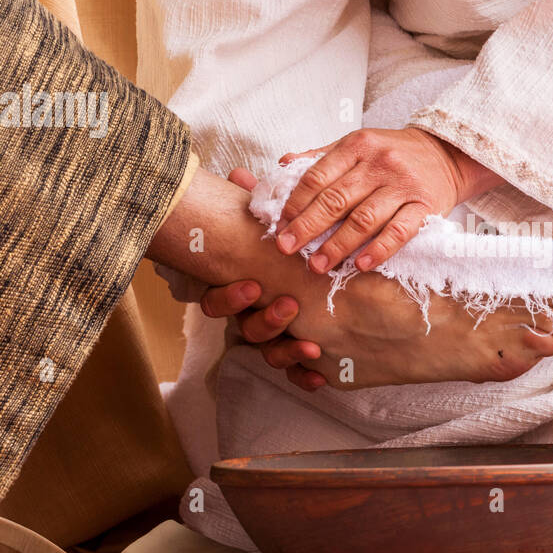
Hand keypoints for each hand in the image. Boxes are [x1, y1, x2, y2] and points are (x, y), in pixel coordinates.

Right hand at [201, 167, 327, 391]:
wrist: (334, 268)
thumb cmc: (290, 244)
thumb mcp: (277, 222)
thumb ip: (257, 205)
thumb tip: (237, 176)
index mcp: (241, 288)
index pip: (218, 302)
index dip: (229, 298)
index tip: (252, 284)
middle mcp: (254, 316)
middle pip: (246, 331)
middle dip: (265, 321)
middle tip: (290, 306)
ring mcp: (278, 336)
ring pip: (271, 353)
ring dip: (287, 350)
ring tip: (310, 344)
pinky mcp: (302, 352)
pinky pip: (298, 373)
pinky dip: (306, 376)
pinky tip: (322, 376)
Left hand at [274, 127, 500, 273]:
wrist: (446, 153)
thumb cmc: (393, 153)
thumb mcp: (357, 145)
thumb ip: (321, 157)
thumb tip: (282, 164)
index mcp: (357, 145)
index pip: (318, 176)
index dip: (295, 203)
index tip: (279, 226)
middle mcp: (380, 162)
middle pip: (336, 199)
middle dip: (307, 227)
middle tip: (286, 249)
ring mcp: (403, 185)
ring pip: (364, 219)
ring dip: (337, 245)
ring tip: (316, 265)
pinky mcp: (425, 206)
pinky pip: (399, 231)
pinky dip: (379, 250)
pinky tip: (361, 265)